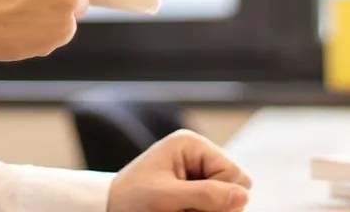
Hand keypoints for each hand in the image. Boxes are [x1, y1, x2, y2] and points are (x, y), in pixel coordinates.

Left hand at [108, 130, 251, 211]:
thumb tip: (242, 196)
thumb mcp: (166, 198)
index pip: (233, 174)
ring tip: (180, 211)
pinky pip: (215, 206)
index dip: (220, 197)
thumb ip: (205, 195)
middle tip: (184, 211)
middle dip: (215, 206)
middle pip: (235, 186)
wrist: (108, 210)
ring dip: (207, 211)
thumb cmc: (131, 201)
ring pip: (227, 200)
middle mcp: (198, 154)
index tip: (189, 207)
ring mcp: (197, 172)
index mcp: (191, 144)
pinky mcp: (194, 189)